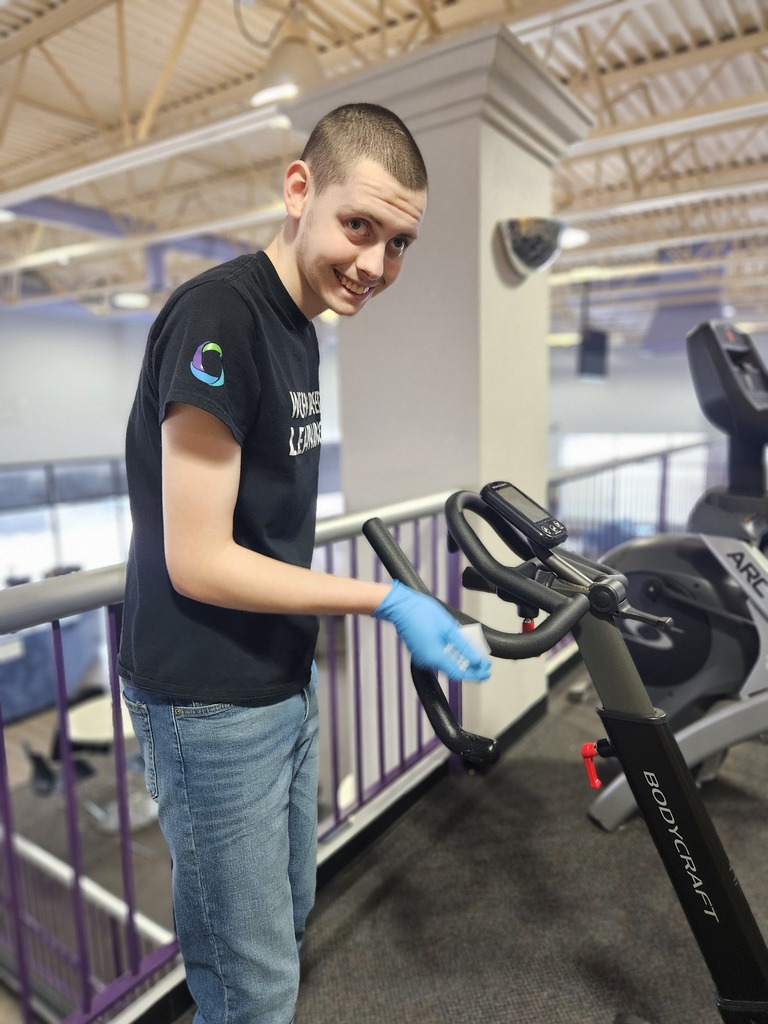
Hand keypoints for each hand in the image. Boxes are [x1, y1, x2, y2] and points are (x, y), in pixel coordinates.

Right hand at [373, 581, 490, 680]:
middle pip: (453, 670)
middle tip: (483, 664)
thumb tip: (477, 659)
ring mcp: (422, 656)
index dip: (474, 675)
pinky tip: (458, 646)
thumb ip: (465, 647)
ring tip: (473, 653)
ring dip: (460, 660)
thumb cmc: (421, 612)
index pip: (459, 674)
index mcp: (435, 657)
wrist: (401, 605)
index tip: (485, 673)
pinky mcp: (419, 650)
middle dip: (470, 667)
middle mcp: (427, 661)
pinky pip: (438, 656)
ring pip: (446, 663)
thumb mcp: (450, 628)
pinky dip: (450, 654)